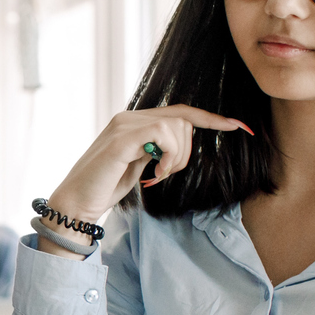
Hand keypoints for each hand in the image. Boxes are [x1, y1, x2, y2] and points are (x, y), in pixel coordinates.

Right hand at [44, 106, 250, 231]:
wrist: (75, 203)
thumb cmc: (104, 188)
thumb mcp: (138, 165)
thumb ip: (156, 149)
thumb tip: (179, 144)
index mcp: (134, 122)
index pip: (180, 112)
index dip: (211, 118)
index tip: (238, 126)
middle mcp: (129, 116)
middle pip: (183, 120)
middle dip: (185, 152)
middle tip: (164, 175)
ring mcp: (124, 125)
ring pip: (177, 126)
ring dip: (176, 157)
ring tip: (156, 176)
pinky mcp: (122, 138)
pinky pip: (162, 134)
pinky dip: (167, 156)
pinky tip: (154, 174)